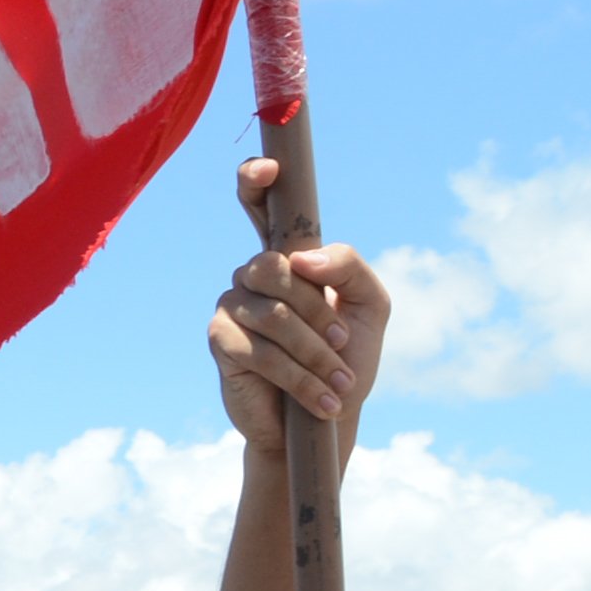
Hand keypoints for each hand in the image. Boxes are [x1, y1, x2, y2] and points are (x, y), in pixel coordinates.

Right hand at [206, 161, 391, 451]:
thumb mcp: (370, 307)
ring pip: (275, 314)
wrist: (325, 420)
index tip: (268, 170)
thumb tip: (301, 259)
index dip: (255, 181)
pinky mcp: (221, 341)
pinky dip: (300, 377)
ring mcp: (232, 305)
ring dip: (316, 353)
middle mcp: (253, 275)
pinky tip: (320, 400)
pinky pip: (261, 349)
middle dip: (318, 311)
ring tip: (338, 382)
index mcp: (288, 258)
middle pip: (276, 267)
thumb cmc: (346, 360)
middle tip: (343, 342)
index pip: (260, 207)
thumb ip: (350, 267)